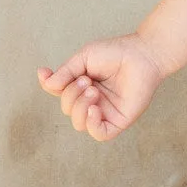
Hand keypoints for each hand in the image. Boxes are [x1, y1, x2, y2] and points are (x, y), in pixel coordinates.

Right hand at [37, 34, 165, 141]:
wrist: (143, 54)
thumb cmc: (116, 52)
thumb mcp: (84, 58)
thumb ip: (65, 72)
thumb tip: (47, 84)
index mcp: (82, 87)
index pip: (60, 93)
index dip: (49, 85)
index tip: (44, 72)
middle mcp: (92, 101)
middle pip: (68, 109)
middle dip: (71, 95)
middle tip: (86, 80)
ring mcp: (105, 112)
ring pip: (79, 123)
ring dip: (80, 107)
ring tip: (93, 90)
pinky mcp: (119, 121)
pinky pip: (99, 134)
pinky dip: (92, 124)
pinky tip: (95, 109)